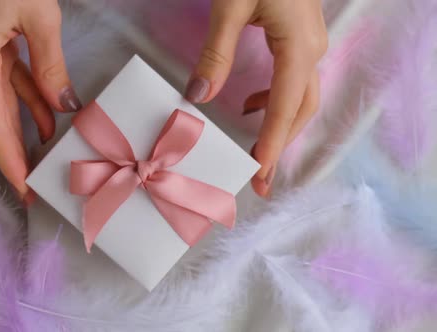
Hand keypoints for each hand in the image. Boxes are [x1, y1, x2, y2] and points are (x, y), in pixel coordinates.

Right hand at [0, 0, 81, 203]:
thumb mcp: (39, 17)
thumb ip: (50, 66)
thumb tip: (64, 108)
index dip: (10, 160)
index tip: (25, 190)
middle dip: (17, 155)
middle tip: (37, 189)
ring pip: (4, 104)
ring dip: (28, 130)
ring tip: (50, 160)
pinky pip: (10, 83)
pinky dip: (30, 101)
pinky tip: (51, 121)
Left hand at [184, 0, 326, 196]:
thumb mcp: (232, 6)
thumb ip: (217, 52)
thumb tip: (199, 96)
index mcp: (299, 46)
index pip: (285, 106)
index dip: (271, 143)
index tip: (257, 173)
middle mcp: (312, 50)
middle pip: (300, 111)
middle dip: (279, 147)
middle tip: (259, 180)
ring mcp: (310, 45)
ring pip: (300, 100)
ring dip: (278, 128)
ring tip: (254, 153)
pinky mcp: (301, 39)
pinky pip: (293, 82)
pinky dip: (274, 103)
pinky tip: (250, 106)